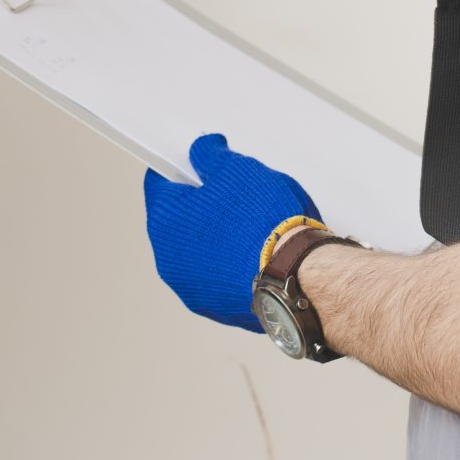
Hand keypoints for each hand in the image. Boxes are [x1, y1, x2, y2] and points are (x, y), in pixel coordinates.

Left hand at [143, 133, 320, 330]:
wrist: (299, 273)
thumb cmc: (264, 221)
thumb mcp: (235, 169)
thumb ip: (209, 155)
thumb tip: (202, 151)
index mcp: (165, 221)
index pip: (160, 185)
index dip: (182, 171)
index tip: (199, 168)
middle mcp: (170, 259)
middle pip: (180, 222)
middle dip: (203, 208)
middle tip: (235, 198)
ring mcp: (193, 288)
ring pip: (199, 252)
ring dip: (217, 239)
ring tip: (252, 228)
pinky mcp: (218, 308)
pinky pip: (220, 277)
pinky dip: (232, 266)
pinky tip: (256, 255)